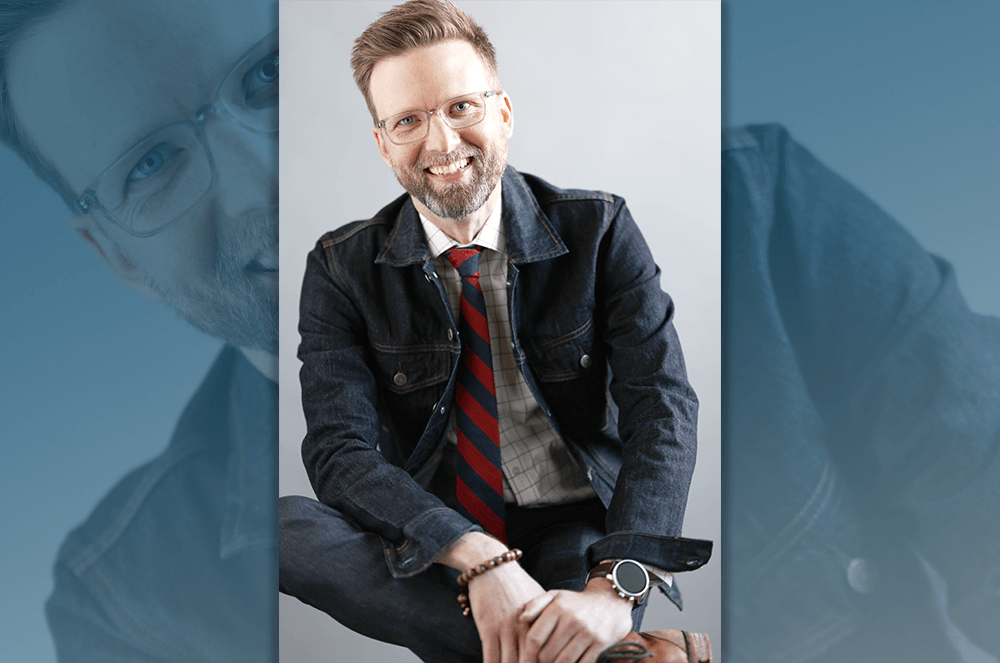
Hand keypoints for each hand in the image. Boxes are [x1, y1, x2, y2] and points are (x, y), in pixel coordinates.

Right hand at [467, 561, 546, 662]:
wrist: (493, 566)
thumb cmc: (516, 583)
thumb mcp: (537, 599)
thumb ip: (545, 621)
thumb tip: (556, 636)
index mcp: (541, 622)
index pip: (546, 655)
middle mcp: (525, 628)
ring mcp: (506, 629)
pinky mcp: (488, 627)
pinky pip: (491, 657)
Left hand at [516, 578, 632, 662]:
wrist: (611, 600)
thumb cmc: (578, 602)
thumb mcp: (556, 595)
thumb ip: (536, 604)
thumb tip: (521, 619)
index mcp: (557, 608)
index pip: (535, 638)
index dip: (528, 653)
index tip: (527, 660)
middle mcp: (572, 620)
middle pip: (548, 654)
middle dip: (542, 662)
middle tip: (542, 662)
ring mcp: (587, 632)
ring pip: (564, 661)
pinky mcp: (601, 643)